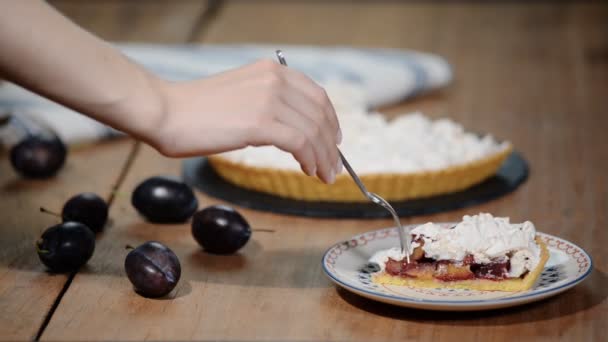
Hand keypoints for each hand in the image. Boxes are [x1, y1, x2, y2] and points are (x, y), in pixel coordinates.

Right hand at [152, 59, 342, 183]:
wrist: (165, 112)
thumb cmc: (195, 110)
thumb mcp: (240, 95)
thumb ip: (267, 103)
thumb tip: (291, 129)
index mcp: (271, 71)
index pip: (317, 96)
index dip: (331, 120)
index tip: (334, 140)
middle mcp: (274, 79)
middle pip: (320, 114)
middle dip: (331, 144)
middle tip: (333, 166)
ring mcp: (268, 99)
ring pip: (313, 131)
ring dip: (324, 156)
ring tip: (324, 175)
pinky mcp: (260, 122)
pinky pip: (300, 143)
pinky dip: (311, 159)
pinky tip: (308, 170)